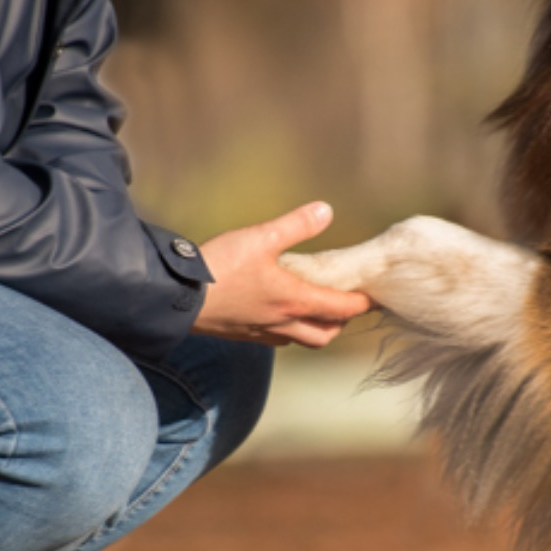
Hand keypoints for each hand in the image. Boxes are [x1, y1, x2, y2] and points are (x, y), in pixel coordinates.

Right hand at [191, 202, 373, 347]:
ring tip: (316, 309)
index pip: (342, 309)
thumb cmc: (220, 268)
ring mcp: (262, 332)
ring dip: (315, 328)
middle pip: (325, 334)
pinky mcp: (243, 334)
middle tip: (345, 304)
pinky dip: (289, 330)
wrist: (176, 297)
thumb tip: (325, 211)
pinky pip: (276, 339)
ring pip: (301, 340)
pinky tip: (279, 313)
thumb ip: (295, 225)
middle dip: (340, 322)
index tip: (373, 296)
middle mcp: (283, 323)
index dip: (361, 303)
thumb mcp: (260, 238)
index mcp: (294, 300)